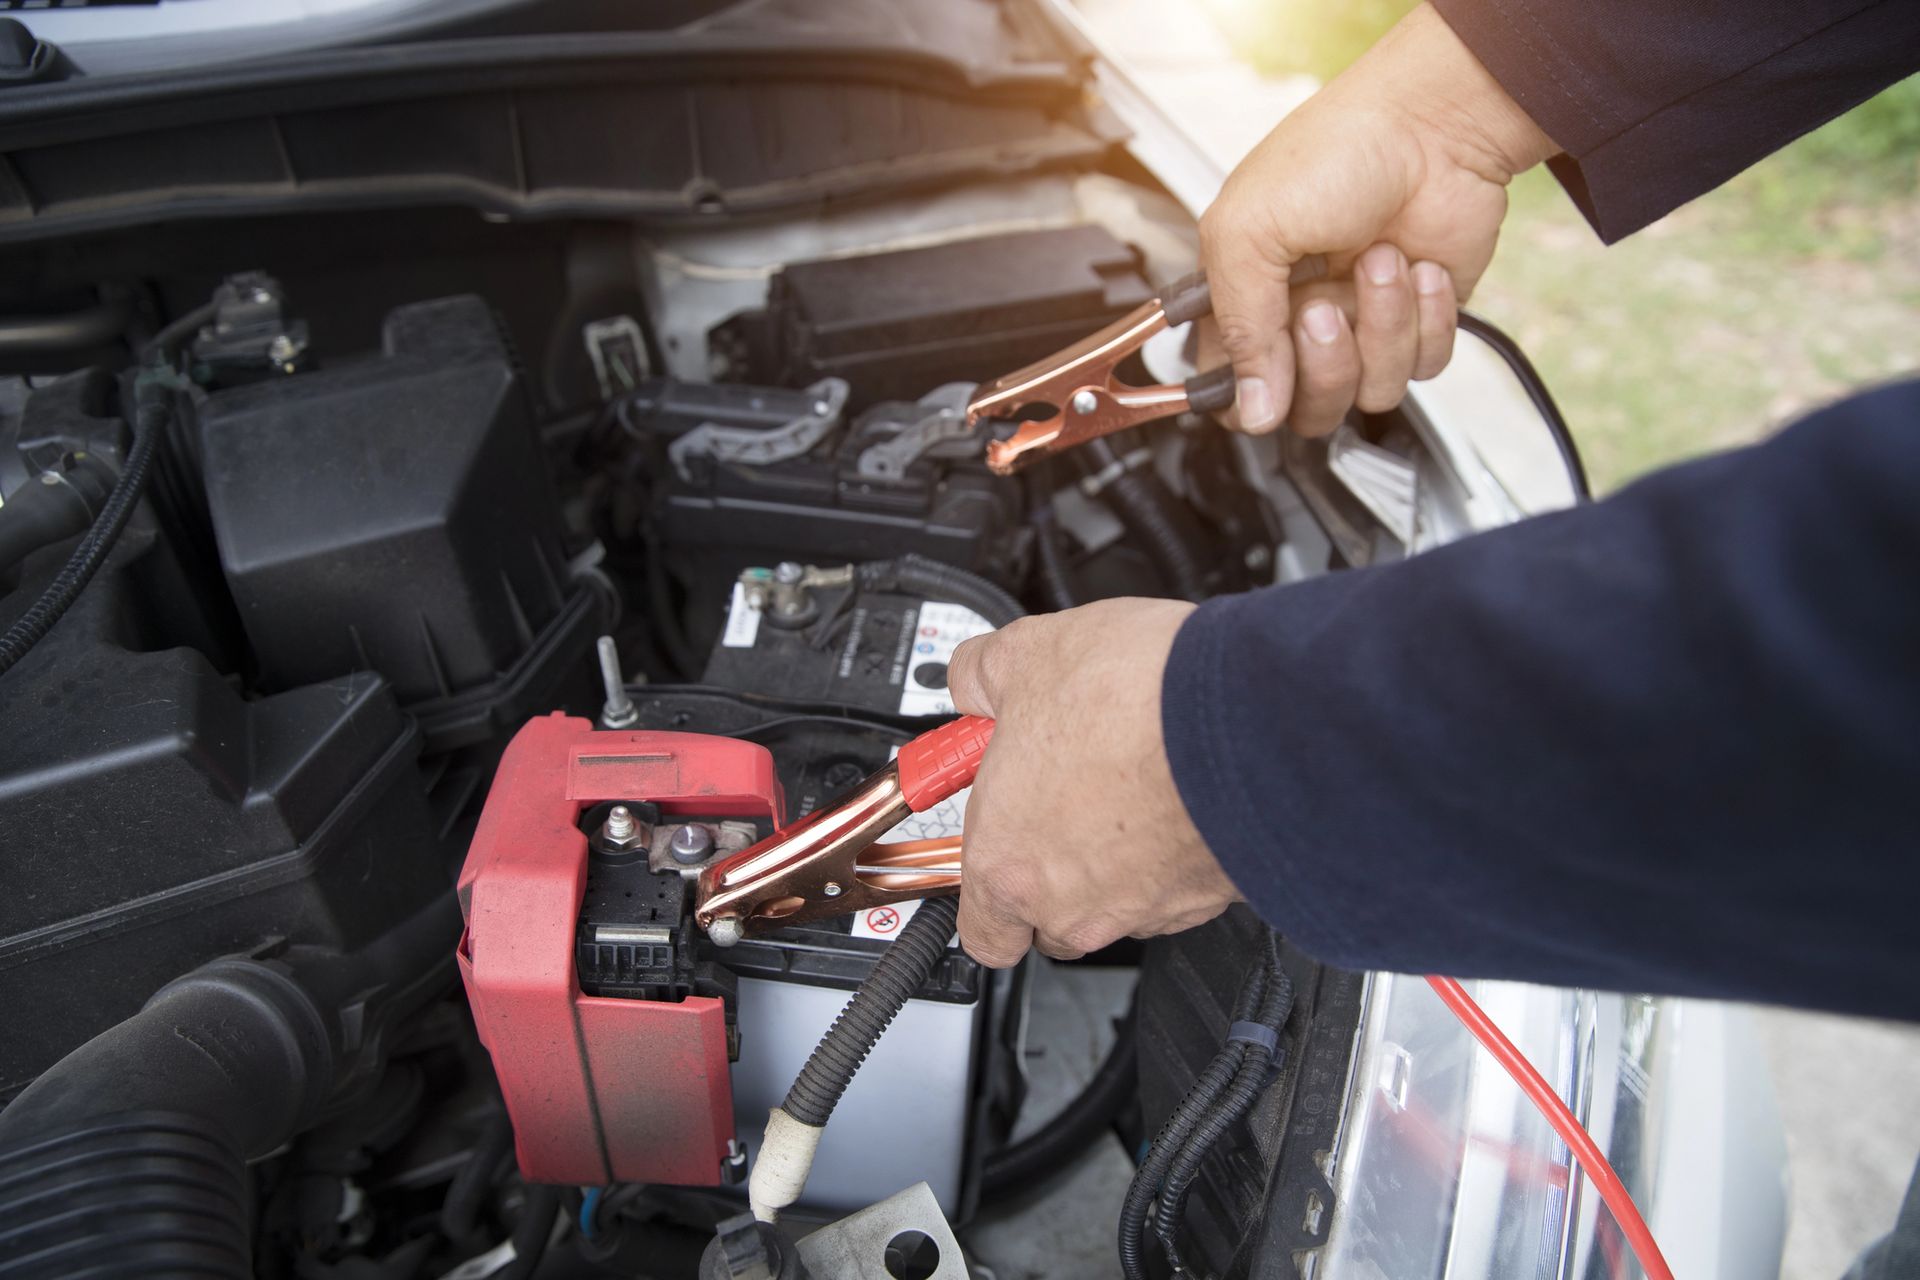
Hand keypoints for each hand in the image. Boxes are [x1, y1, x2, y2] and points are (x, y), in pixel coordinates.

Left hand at [945, 599, 1241, 966]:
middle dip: (1049, 867)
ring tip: (1125, 775)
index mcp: (1006, 863)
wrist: (1250, 716)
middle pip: (1047, 922)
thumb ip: (980, 679)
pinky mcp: (1208, 897)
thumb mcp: (1028, 655)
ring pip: (1116, 904)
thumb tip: (972, 680)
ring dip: (1115, 856)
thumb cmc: (1137, 701)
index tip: (992, 832)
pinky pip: (1177, 886)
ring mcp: (1146, 909)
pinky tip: (1174, 788)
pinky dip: (1172, 847)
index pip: (979, 930)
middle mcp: (1072, 904)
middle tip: (1059, 795)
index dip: (982, 883)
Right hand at [1199, 2, 1556, 435]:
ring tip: (1381, 260)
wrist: (1436, 125)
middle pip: (1305, 409)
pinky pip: (1425, 367)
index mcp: (1242, 298)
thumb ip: (1241, 329)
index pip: (1232, 390)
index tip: (1266, 373)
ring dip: (1382, 325)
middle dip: (1324, 363)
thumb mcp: (1249, 231)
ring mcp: (1361, 325)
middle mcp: (1298, 320)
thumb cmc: (1336, 153)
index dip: (1249, 397)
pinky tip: (1420, 268)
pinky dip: (1428, 319)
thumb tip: (1251, 411)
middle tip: (1324, 306)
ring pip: (1370, 392)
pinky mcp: (1419, 322)